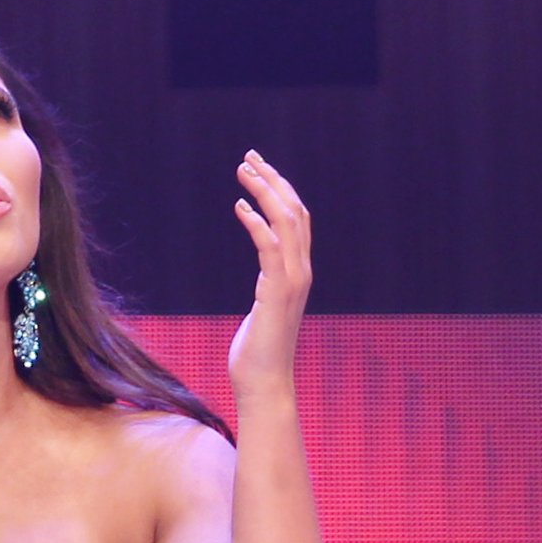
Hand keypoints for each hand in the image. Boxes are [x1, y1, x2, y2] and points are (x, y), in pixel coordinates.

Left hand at [225, 149, 311, 401]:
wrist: (264, 384)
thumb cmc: (258, 353)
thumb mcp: (264, 310)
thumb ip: (268, 287)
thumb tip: (263, 280)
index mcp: (298, 273)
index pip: (296, 219)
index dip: (280, 190)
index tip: (257, 170)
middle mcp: (301, 271)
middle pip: (294, 211)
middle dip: (272, 180)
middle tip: (249, 158)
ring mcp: (293, 282)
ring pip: (286, 221)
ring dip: (265, 192)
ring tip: (243, 171)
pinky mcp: (277, 293)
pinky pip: (270, 247)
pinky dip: (257, 222)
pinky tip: (240, 207)